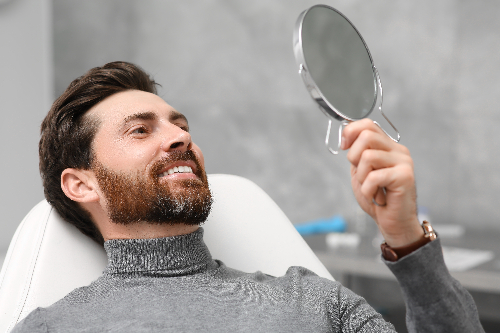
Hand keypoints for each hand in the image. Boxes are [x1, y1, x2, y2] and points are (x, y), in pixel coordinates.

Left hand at [341, 119, 422, 246]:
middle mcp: (398, 151)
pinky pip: (374, 176)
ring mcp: (403, 162)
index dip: (350, 132)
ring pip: (368, 156)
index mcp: (388, 147)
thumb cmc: (378, 199)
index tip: (344, 146)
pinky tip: (377, 197)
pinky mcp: (405, 176)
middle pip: (366, 136)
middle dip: (354, 157)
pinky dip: (368, 190)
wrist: (392, 222)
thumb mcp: (361, 172)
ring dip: (362, 177)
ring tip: (371, 189)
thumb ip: (357, 154)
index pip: (368, 125)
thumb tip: (346, 137)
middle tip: (362, 175)